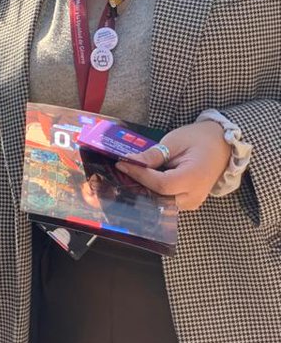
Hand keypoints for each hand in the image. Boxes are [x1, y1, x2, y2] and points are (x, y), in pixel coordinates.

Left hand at [116, 120, 231, 210]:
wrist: (222, 145)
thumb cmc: (199, 139)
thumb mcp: (174, 142)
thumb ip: (153, 155)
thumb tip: (129, 161)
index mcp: (194, 178)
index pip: (161, 184)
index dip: (139, 175)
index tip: (121, 164)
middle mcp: (194, 196)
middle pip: (159, 197)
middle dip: (137, 185)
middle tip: (120, 172)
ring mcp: (192, 202)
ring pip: (161, 202)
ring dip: (143, 190)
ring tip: (127, 176)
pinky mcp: (188, 202)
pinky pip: (166, 201)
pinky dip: (152, 192)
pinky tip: (140, 180)